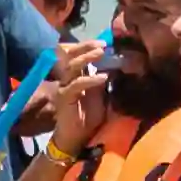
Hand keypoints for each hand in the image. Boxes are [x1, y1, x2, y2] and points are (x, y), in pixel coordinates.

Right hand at [44, 36, 111, 150]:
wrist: (76, 138)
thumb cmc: (88, 118)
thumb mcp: (101, 96)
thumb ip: (104, 81)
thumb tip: (116, 66)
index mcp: (75, 76)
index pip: (78, 55)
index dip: (88, 47)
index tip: (105, 43)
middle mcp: (67, 79)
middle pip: (71, 56)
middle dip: (86, 47)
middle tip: (102, 44)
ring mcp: (64, 87)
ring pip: (72, 66)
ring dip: (87, 58)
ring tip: (100, 53)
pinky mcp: (64, 97)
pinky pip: (76, 84)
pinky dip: (90, 79)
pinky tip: (102, 77)